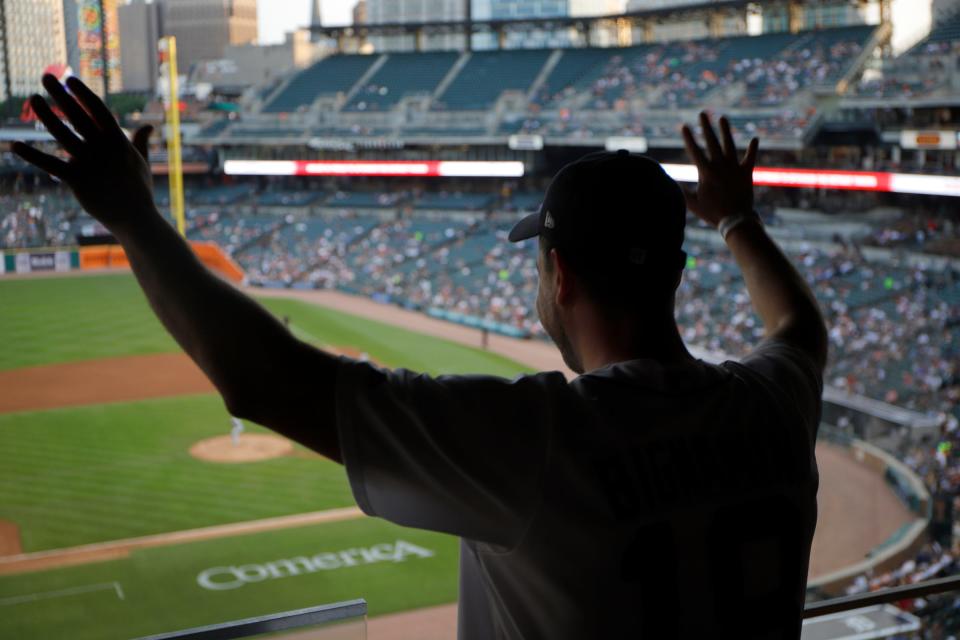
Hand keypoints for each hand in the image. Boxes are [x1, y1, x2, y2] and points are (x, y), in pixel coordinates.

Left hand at [12, 74, 155, 231]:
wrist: (135, 218)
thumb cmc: (139, 190)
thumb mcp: (141, 162)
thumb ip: (140, 141)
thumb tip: (148, 126)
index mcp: (119, 141)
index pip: (99, 111)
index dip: (83, 94)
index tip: (70, 81)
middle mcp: (103, 148)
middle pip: (78, 116)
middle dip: (60, 95)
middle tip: (46, 77)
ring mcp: (89, 163)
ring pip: (62, 134)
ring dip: (46, 114)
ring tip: (32, 99)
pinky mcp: (77, 180)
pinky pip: (50, 164)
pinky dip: (32, 155)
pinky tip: (15, 145)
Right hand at [681, 112, 758, 227]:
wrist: (736, 220)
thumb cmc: (712, 213)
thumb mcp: (693, 204)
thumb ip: (683, 191)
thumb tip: (674, 183)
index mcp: (706, 172)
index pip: (695, 150)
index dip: (689, 137)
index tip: (684, 125)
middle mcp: (720, 166)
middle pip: (712, 142)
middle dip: (706, 126)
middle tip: (702, 113)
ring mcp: (734, 168)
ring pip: (729, 145)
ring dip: (726, 131)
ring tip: (722, 118)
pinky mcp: (746, 172)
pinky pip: (750, 158)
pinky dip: (752, 149)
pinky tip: (755, 138)